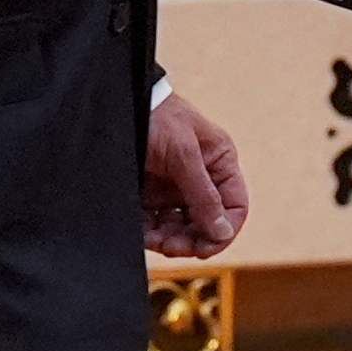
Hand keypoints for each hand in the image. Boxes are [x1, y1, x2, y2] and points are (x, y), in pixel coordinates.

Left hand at [142, 89, 248, 258]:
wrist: (117, 103)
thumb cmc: (156, 116)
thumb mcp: (183, 154)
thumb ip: (203, 194)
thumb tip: (222, 232)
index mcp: (220, 163)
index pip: (234, 207)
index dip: (224, 231)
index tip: (204, 247)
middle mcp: (201, 178)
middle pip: (207, 223)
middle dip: (191, 238)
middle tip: (172, 246)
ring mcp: (176, 187)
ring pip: (181, 227)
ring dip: (170, 239)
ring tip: (153, 240)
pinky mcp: (152, 193)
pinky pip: (156, 222)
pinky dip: (151, 232)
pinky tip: (143, 232)